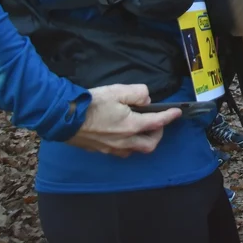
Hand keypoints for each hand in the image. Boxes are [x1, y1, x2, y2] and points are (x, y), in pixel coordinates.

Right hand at [66, 84, 181, 156]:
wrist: (64, 118)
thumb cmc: (91, 103)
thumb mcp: (118, 91)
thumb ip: (137, 93)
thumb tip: (146, 100)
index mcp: (131, 126)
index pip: (157, 123)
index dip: (169, 117)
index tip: (177, 113)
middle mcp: (124, 141)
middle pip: (149, 145)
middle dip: (157, 135)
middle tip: (156, 123)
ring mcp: (111, 148)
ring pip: (134, 150)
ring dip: (141, 141)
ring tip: (140, 129)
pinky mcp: (100, 150)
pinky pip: (120, 151)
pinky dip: (127, 144)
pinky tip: (122, 134)